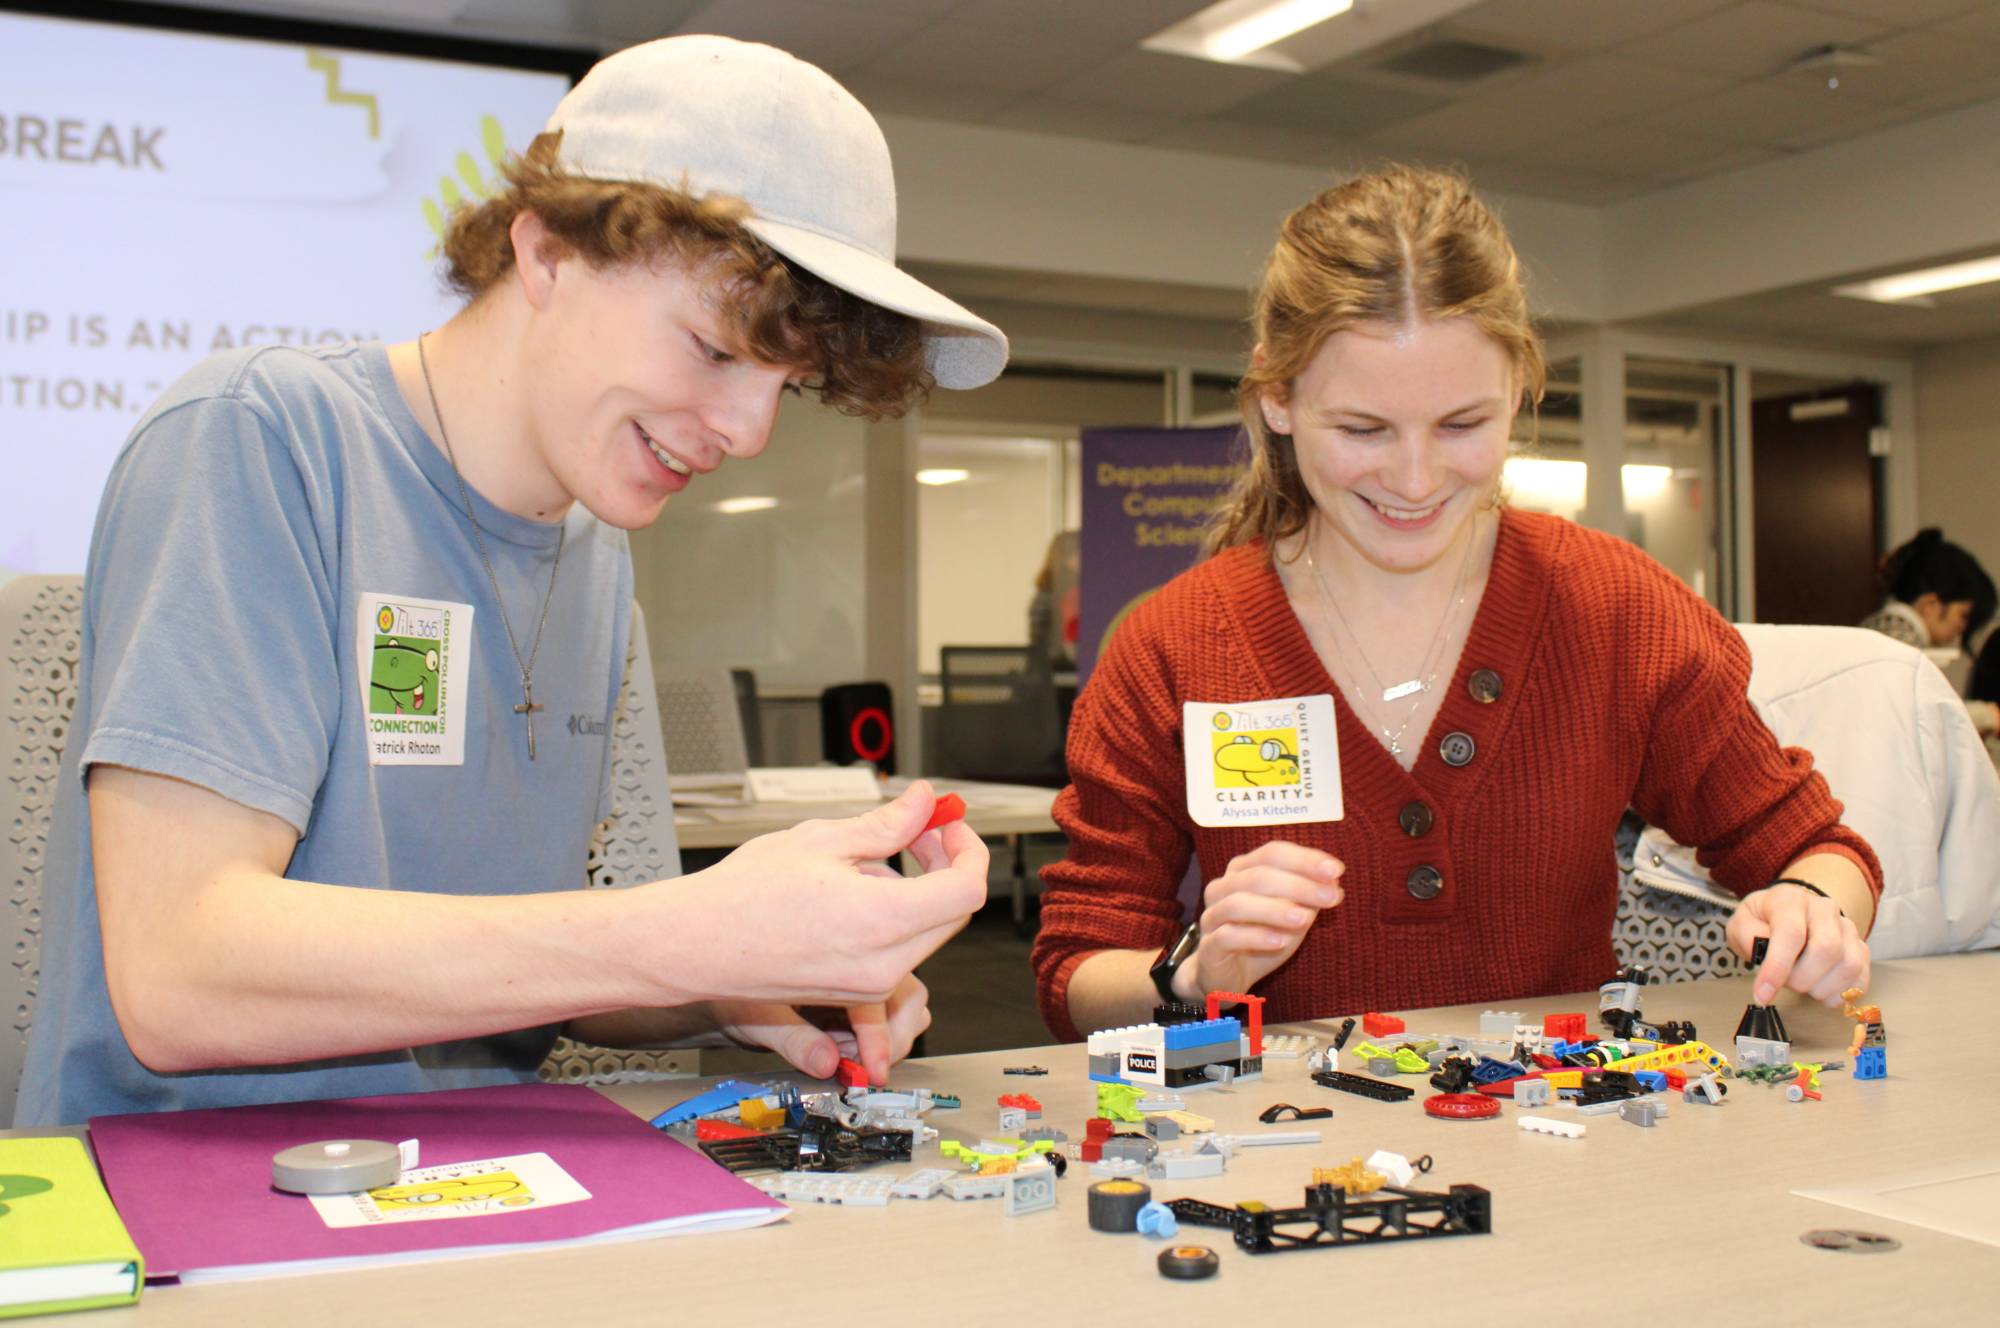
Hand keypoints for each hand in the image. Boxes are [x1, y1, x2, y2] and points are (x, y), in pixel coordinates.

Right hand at [660, 781, 986, 1008]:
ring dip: (916, 892)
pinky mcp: (857, 993)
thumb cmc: (742, 895)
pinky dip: (892, 918)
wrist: (697, 946)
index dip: (968, 849)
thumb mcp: (821, 840)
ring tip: (862, 865)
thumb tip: (924, 803)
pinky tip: (850, 894)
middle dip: (945, 866)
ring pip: (926, 932)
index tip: (948, 825)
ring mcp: (871, 984)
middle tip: (918, 833)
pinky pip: (898, 951)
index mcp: (882, 921)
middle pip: (953, 912)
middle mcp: (884, 963)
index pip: (966, 889)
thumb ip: (887, 824)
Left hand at [709, 974, 932, 1082]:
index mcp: (833, 946)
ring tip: (849, 1054)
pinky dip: (878, 1038)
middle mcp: (855, 954)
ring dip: (889, 1036)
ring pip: (907, 1003)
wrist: (724, 996)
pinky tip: (847, 1050)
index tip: (874, 1071)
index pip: (879, 991)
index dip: (880, 1037)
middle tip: (867, 1068)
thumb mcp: (758, 1019)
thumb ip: (794, 1040)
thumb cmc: (735, 996)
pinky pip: (892, 1016)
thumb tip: (826, 1062)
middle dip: (893, 1036)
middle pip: (908, 992)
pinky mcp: (862, 996)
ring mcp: (862, 974)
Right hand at [1180, 841, 1342, 998]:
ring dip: (1275, 909)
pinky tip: (1280, 941)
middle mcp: (1222, 888)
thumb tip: (1333, 881)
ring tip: (1305, 919)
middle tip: (1331, 897)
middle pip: (1258, 876)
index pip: (1272, 853)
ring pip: (1238, 903)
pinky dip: (1256, 936)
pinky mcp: (1208, 946)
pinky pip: (1228, 936)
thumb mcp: (1293, 915)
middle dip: (1298, 884)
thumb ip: (1309, 897)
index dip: (1304, 859)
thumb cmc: (1262, 936)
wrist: (1229, 975)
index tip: (1335, 870)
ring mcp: (1212, 916)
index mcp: (1242, 871)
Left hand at [1727, 883, 1869, 1006]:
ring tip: (1803, 984)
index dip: (1777, 968)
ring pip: (1848, 965)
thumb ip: (1746, 936)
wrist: (1789, 913)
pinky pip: (1861, 977)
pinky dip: (1841, 993)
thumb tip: (1761, 953)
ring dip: (1821, 988)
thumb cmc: (1763, 921)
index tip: (1763, 994)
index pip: (1791, 934)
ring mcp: (1847, 928)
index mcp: (1791, 900)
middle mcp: (1824, 910)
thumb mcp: (1741, 923)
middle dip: (1801, 979)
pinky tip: (1821, 991)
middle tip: (1786, 983)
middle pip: (1827, 950)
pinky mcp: (1860, 948)